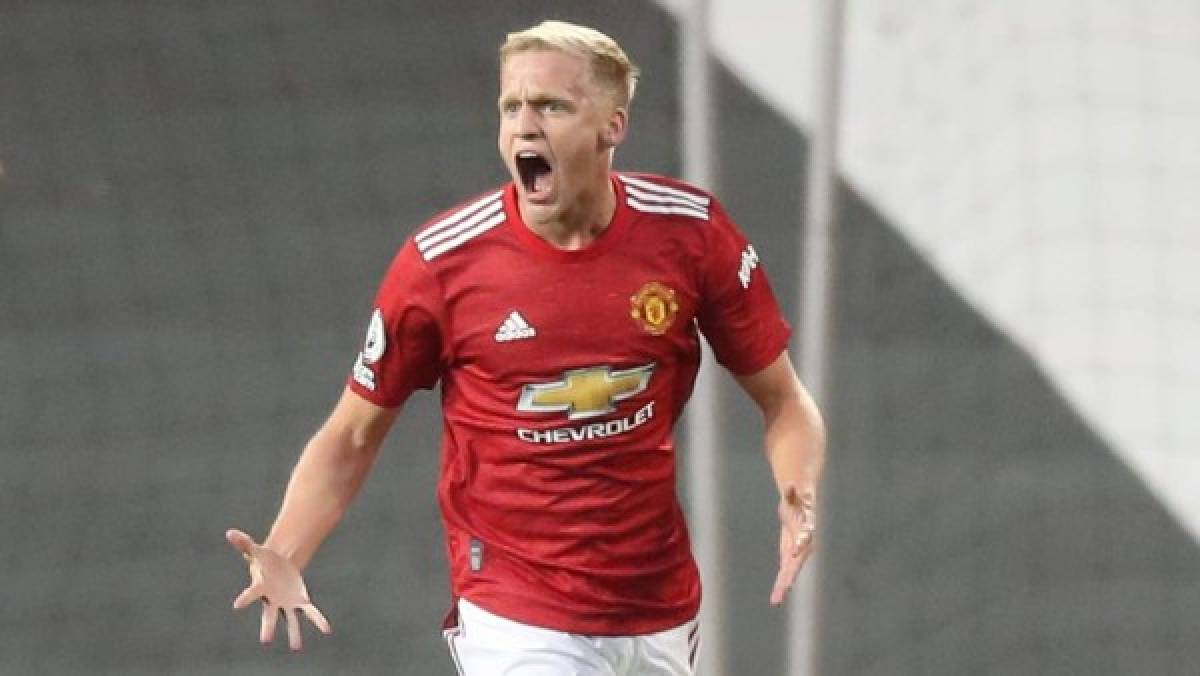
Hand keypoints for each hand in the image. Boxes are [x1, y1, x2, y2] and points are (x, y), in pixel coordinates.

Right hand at [226, 529, 330, 650]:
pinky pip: (309, 612)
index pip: (251, 593)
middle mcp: (272, 601)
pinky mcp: (300, 601)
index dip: (244, 598)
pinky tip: (326, 629)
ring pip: (290, 620)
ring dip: (294, 633)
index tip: (236, 605)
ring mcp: (286, 604)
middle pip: (270, 616)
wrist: (277, 567)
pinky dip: (318, 620)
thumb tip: (230, 532)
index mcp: (260, 588)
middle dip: (268, 627)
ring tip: (296, 647)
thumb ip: (244, 544)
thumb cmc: (264, 561)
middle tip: (266, 640)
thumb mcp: (256, 551)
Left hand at [769, 485, 815, 604]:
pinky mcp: (790, 557)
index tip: (795, 552)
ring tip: (776, 599)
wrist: (800, 509)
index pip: (805, 538)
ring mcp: (797, 553)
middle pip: (797, 561)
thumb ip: (791, 493)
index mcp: (807, 530)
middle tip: (785, 585)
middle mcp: (804, 545)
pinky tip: (776, 597)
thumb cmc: (797, 501)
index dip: (800, 544)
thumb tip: (791, 484)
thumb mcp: (793, 496)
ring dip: (784, 585)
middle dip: (790, 574)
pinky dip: (781, 584)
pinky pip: (785, 572)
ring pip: (790, 571)